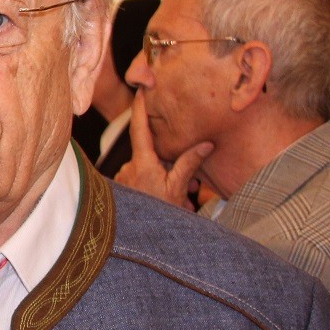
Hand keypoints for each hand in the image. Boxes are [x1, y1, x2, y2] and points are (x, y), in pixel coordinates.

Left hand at [115, 92, 210, 210]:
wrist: (140, 240)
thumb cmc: (159, 214)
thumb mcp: (179, 188)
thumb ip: (190, 163)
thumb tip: (206, 144)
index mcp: (142, 163)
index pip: (140, 128)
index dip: (141, 108)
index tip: (140, 90)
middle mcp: (128, 168)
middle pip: (151, 153)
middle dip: (171, 163)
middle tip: (192, 184)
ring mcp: (124, 178)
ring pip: (148, 168)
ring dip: (165, 178)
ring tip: (184, 198)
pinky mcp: (123, 188)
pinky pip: (141, 180)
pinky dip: (156, 185)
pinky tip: (170, 201)